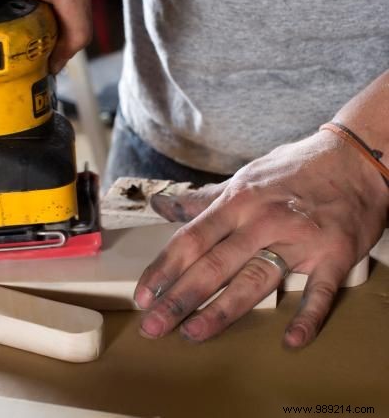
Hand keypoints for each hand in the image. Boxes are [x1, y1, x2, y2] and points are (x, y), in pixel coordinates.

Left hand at [137, 131, 388, 347]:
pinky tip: (291, 340)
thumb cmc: (292, 171)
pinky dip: (308, 316)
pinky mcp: (335, 254)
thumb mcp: (243, 179)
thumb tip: (161, 206)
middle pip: (214, 265)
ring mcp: (299, 239)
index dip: (164, 269)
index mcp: (237, 201)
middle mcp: (263, 220)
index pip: (191, 239)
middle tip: (154, 327)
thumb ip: (202, 200)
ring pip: (255, 279)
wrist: (355, 158)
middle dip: (180, 298)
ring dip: (224, 310)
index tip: (143, 295)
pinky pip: (320, 290)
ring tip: (195, 334)